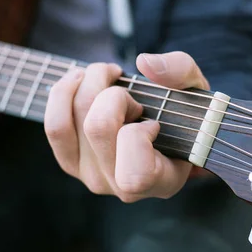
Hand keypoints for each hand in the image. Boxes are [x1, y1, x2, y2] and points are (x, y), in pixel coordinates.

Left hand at [44, 51, 209, 202]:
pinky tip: (80, 79)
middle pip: (98, 128)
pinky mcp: (71, 163)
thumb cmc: (188, 113)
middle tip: (130, 93)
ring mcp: (92, 177)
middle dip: (114, 94)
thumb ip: (182, 71)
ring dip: (87, 85)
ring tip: (107, 78)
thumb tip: (144, 63)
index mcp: (161, 182)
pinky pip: (54, 126)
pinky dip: (62, 93)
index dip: (139, 136)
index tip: (153, 121)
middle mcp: (123, 188)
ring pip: (69, 122)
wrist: (169, 128)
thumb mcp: (197, 90)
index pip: (135, 173)